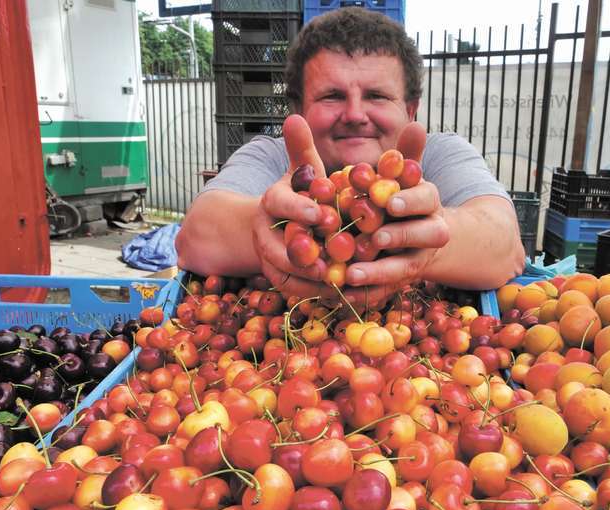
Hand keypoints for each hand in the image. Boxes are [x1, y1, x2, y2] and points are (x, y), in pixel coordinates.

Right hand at [252, 115, 337, 299]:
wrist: (273, 228)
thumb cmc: (300, 196)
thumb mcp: (302, 173)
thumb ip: (303, 150)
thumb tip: (295, 117)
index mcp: (271, 201)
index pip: (280, 203)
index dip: (299, 209)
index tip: (322, 214)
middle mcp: (265, 231)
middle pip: (279, 246)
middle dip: (306, 254)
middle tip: (334, 260)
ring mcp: (268, 258)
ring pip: (287, 273)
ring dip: (314, 279)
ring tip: (343, 280)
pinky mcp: (277, 280)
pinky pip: (295, 290)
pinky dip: (318, 293)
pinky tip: (344, 292)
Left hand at [343, 123, 449, 304]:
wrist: (423, 243)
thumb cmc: (403, 201)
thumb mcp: (404, 179)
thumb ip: (405, 156)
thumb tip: (416, 124)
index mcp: (429, 202)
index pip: (428, 196)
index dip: (411, 199)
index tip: (390, 200)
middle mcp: (430, 231)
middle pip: (429, 234)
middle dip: (403, 234)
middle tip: (376, 236)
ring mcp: (418, 260)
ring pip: (406, 268)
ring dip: (380, 271)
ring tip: (351, 273)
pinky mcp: (401, 282)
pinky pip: (387, 291)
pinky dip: (366, 293)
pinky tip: (343, 293)